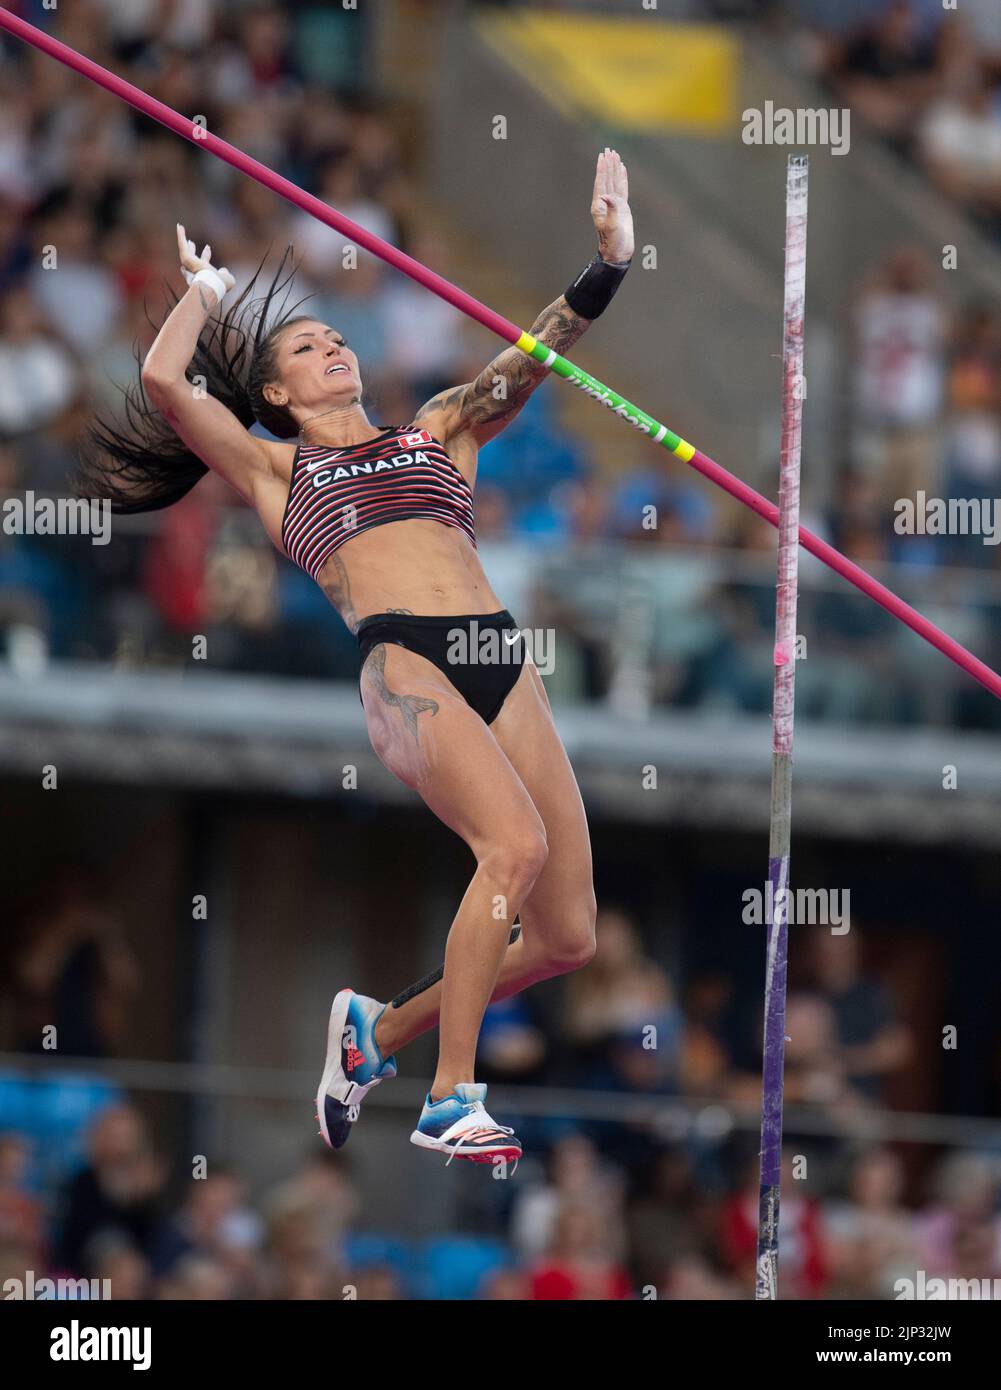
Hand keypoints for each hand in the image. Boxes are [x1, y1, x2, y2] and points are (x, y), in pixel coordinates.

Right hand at [176, 223, 234, 303]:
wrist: (211, 286)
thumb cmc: (220, 285)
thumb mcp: (227, 279)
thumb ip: (225, 274)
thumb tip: (223, 271)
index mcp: (206, 273)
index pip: (204, 264)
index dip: (205, 256)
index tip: (208, 248)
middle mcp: (196, 269)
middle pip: (193, 257)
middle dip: (192, 250)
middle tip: (191, 242)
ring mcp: (190, 264)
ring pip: (185, 250)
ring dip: (182, 239)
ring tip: (180, 228)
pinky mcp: (186, 259)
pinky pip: (182, 245)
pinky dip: (180, 236)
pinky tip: (179, 226)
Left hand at [591, 148, 632, 263]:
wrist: (618, 251)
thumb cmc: (613, 241)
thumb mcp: (612, 226)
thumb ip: (610, 209)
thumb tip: (605, 196)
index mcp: (599, 205)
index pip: (601, 183)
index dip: (602, 169)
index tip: (603, 156)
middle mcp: (605, 202)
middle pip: (607, 179)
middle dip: (607, 164)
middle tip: (608, 150)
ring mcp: (614, 204)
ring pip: (614, 182)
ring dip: (614, 168)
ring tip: (615, 155)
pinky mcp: (622, 207)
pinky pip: (622, 188)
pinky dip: (622, 178)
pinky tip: (622, 169)